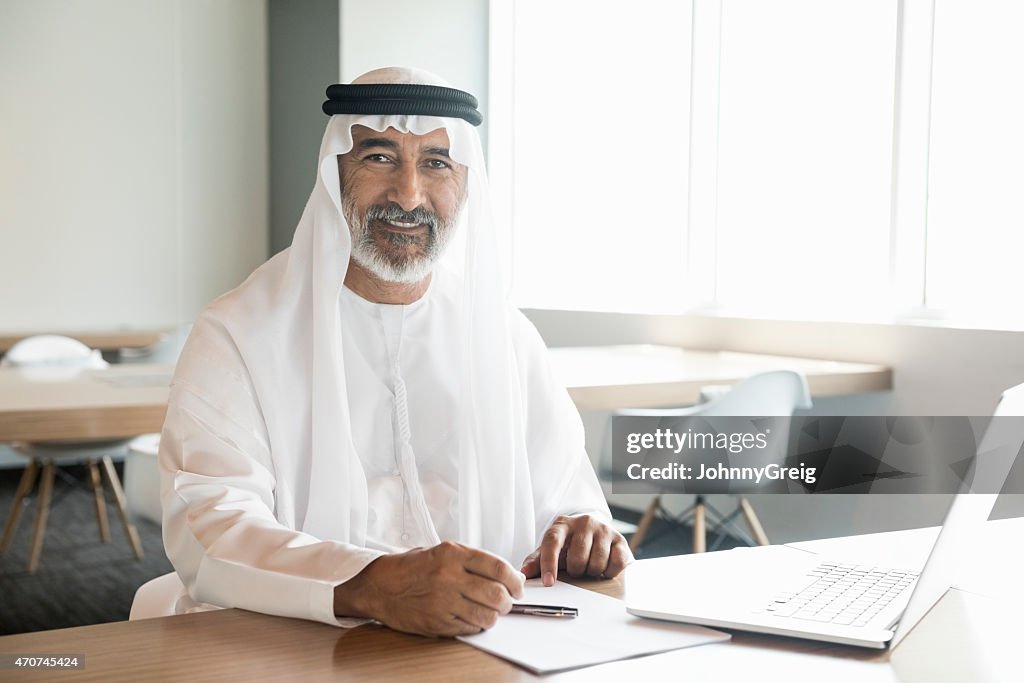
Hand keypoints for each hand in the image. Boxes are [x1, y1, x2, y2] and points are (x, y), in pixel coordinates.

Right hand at [333, 541, 524, 636]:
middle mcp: (449, 577)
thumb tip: (507, 576)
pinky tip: (473, 618)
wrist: (379, 587)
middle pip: (497, 594)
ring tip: (492, 611)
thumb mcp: (442, 552)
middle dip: (508, 601)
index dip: (514, 580)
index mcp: (453, 554)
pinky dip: (477, 625)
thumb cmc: (413, 568)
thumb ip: (473, 561)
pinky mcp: (437, 622)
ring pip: (487, 615)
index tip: (518, 585)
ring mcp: (443, 602)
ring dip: (495, 615)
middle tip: (508, 601)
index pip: (498, 568)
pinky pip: (470, 628)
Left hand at [520, 514, 632, 585]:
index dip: (549, 564)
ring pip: (597, 562)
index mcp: (562, 524)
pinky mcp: (619, 538)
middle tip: (576, 568)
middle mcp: (583, 522)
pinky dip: (609, 571)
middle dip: (576, 570)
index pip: (552, 543)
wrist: (593, 532)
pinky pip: (616, 563)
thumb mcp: (551, 550)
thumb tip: (524, 573)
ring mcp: (603, 529)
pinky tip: (604, 566)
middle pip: (577, 557)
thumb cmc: (568, 544)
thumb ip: (537, 561)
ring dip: (592, 572)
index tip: (548, 582)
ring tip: (589, 565)